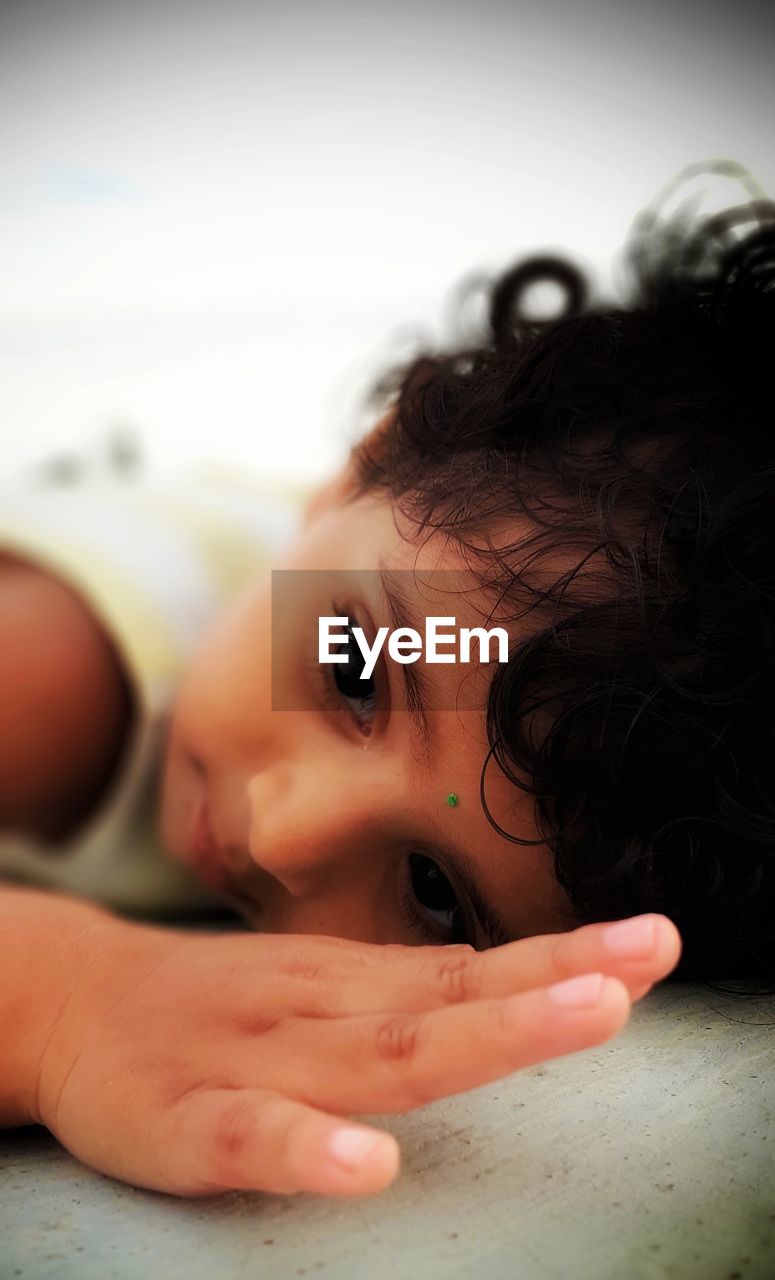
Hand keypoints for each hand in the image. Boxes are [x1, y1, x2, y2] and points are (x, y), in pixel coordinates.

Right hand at [36, 912, 679, 1197]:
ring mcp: (259, 1060)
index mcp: (356, 983)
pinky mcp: (188, 1119)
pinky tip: (365, 1163)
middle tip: (645, 959)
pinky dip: (310, 1149)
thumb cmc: (220, 1004)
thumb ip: (411, 991)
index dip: (567, 958)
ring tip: (583, 1016)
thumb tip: (515, 981)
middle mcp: (323, 1008)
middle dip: (554, 987)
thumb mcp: (321, 983)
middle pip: (451, 1003)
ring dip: (485, 1034)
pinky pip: (252, 1137)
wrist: (74, 1000)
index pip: (476, 968)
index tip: (653, 942)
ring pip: (378, 1054)